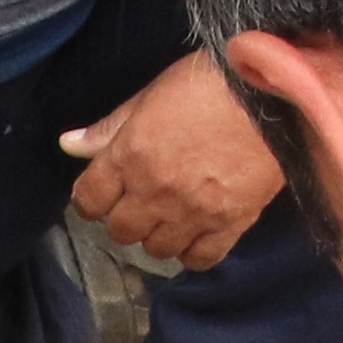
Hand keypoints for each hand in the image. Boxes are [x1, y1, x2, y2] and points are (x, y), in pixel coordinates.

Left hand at [59, 53, 288, 274]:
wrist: (274, 91)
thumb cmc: (209, 82)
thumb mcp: (150, 95)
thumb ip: (109, 127)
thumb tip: (68, 145)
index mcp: (129, 155)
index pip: (88, 200)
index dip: (91, 199)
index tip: (102, 193)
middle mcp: (155, 191)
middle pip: (121, 230)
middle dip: (124, 217)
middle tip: (139, 201)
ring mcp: (193, 212)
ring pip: (157, 249)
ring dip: (157, 235)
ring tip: (170, 215)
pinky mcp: (230, 223)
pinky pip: (199, 259)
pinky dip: (192, 251)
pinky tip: (196, 233)